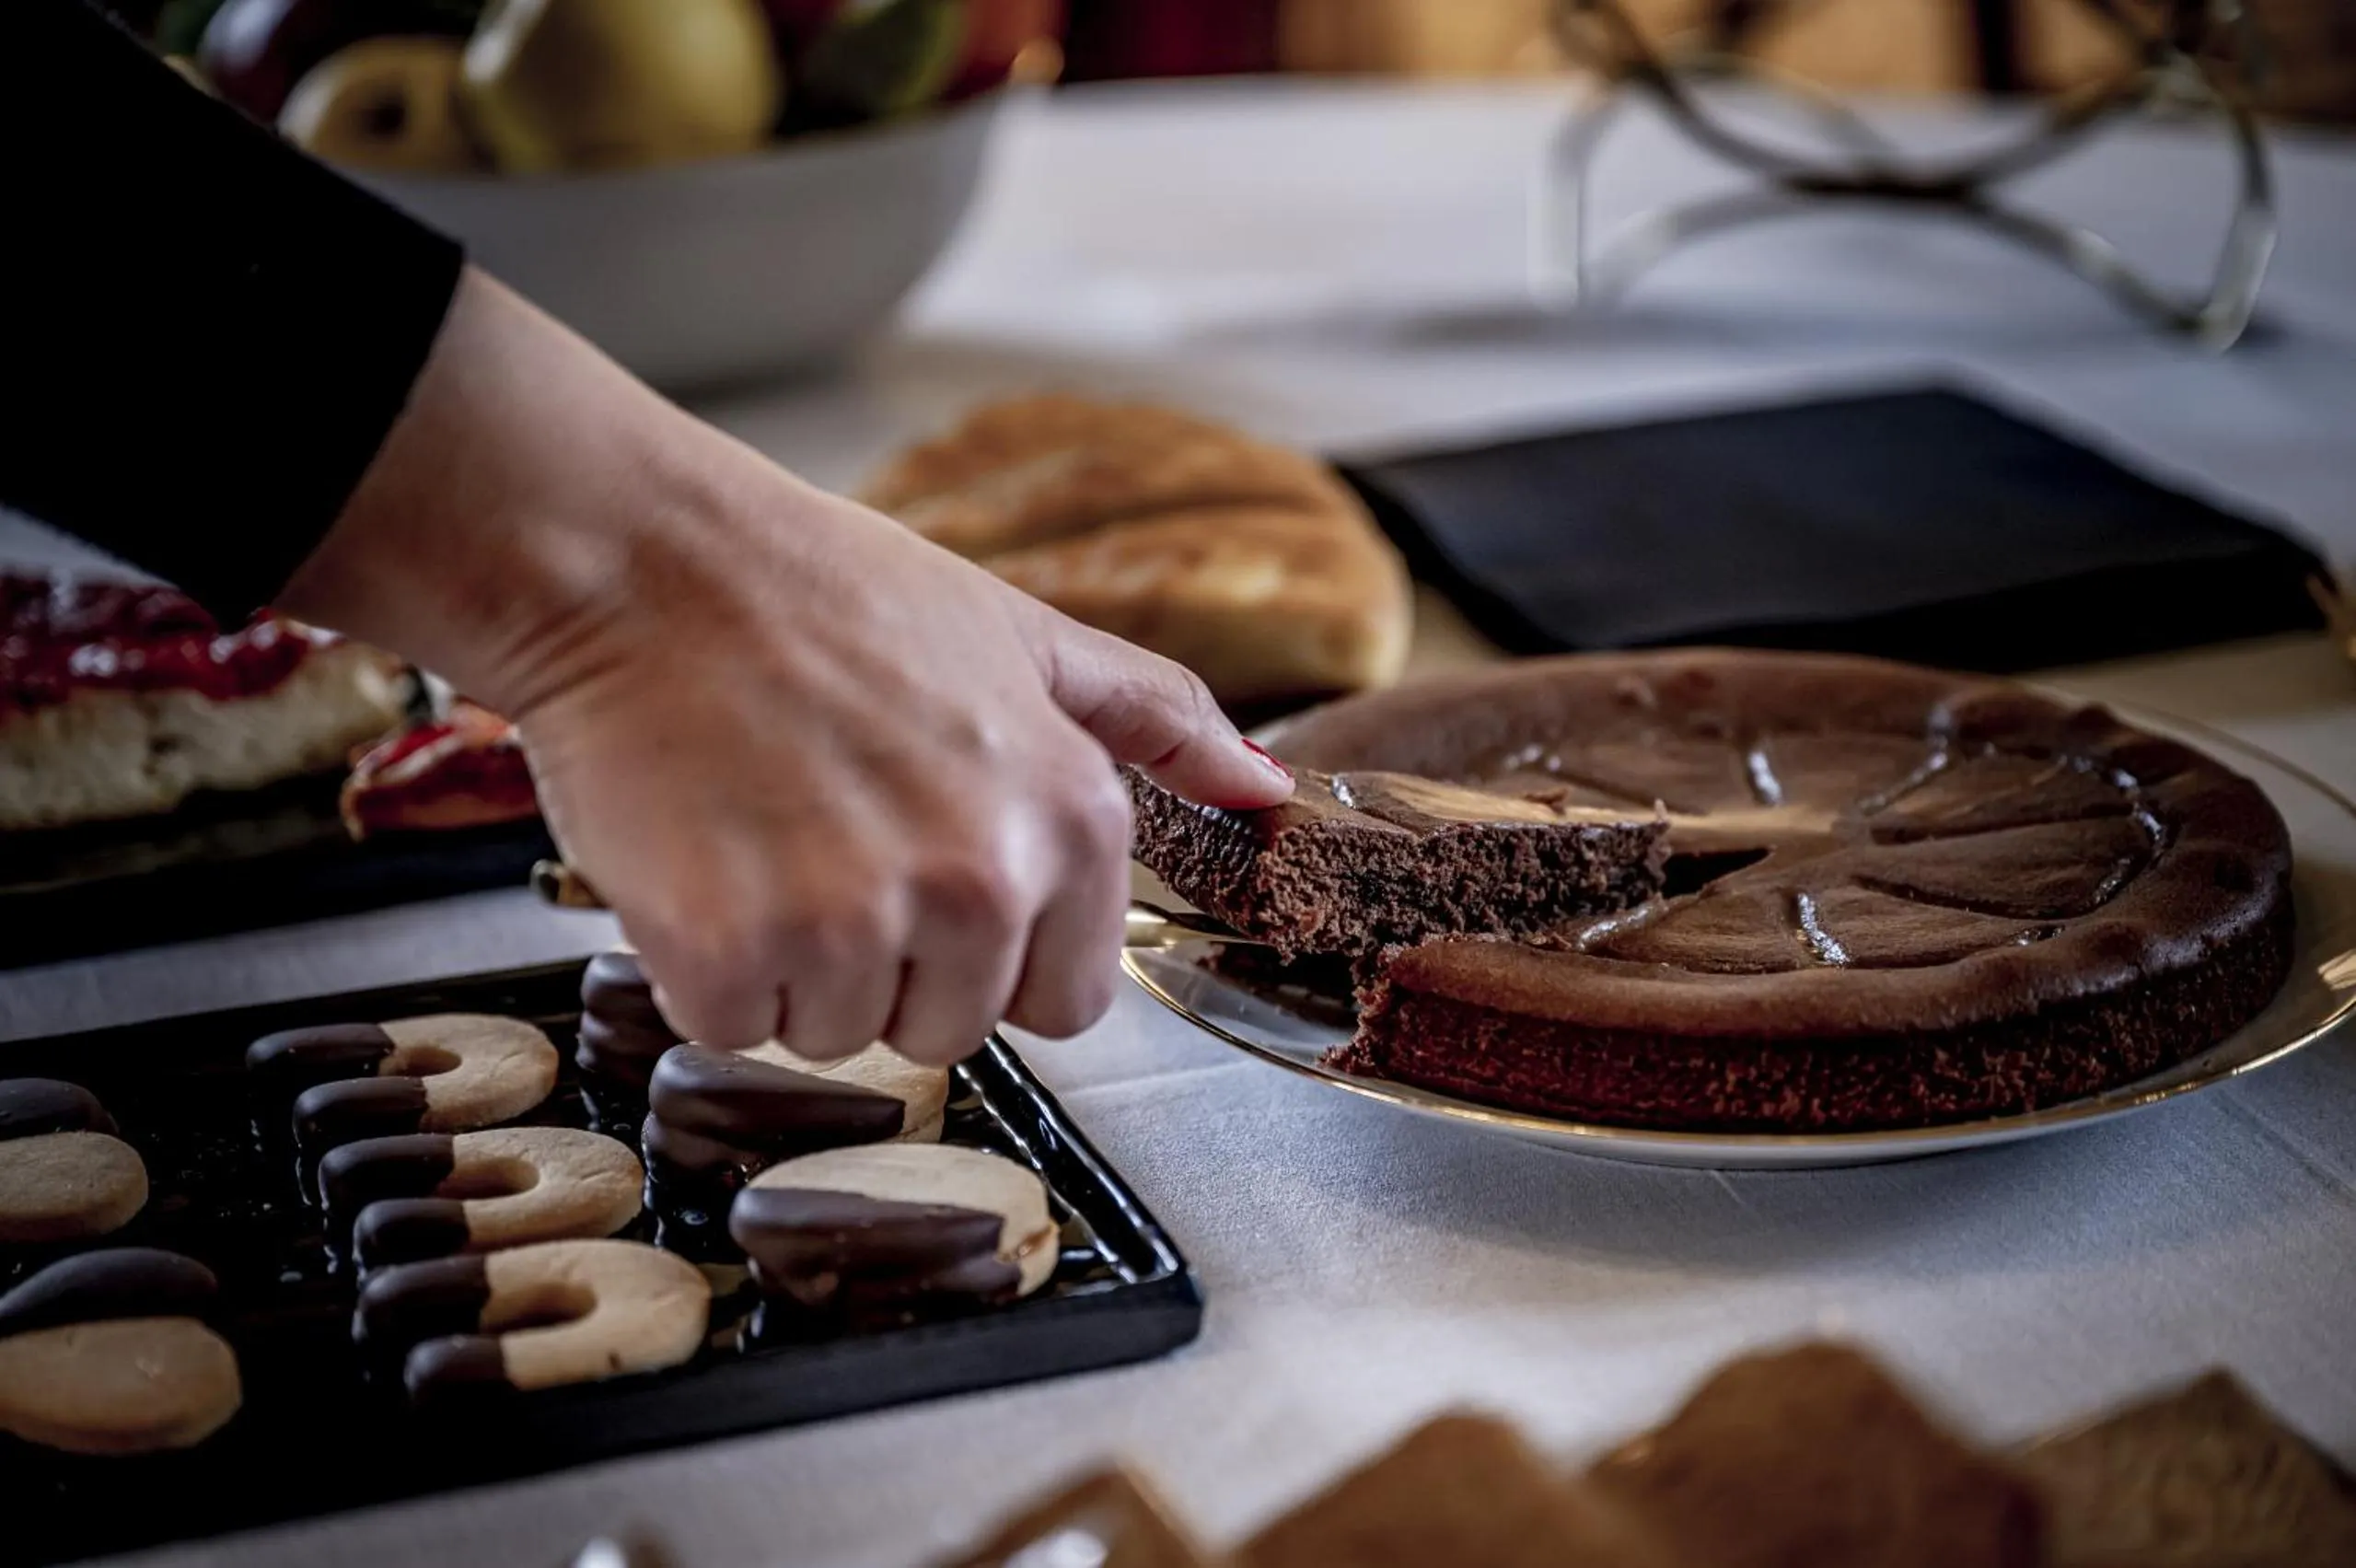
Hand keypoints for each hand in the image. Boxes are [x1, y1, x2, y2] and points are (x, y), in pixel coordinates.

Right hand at [280, 271, 1291, 1061]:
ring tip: (762, 831)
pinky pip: (733, 1027)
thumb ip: (1157, 718)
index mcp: (1071, 817)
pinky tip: (698, 857)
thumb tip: (1267, 788)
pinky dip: (702, 967)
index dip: (994, 952)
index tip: (932, 878)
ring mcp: (856, 926)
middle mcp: (982, 882)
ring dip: (793, 964)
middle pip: (950, 1028)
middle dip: (887, 960)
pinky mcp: (731, 956)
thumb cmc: (821, 591)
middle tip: (826, 835)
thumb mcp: (1021, 633)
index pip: (1068, 999)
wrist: (639, 563)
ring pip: (838, 1033)